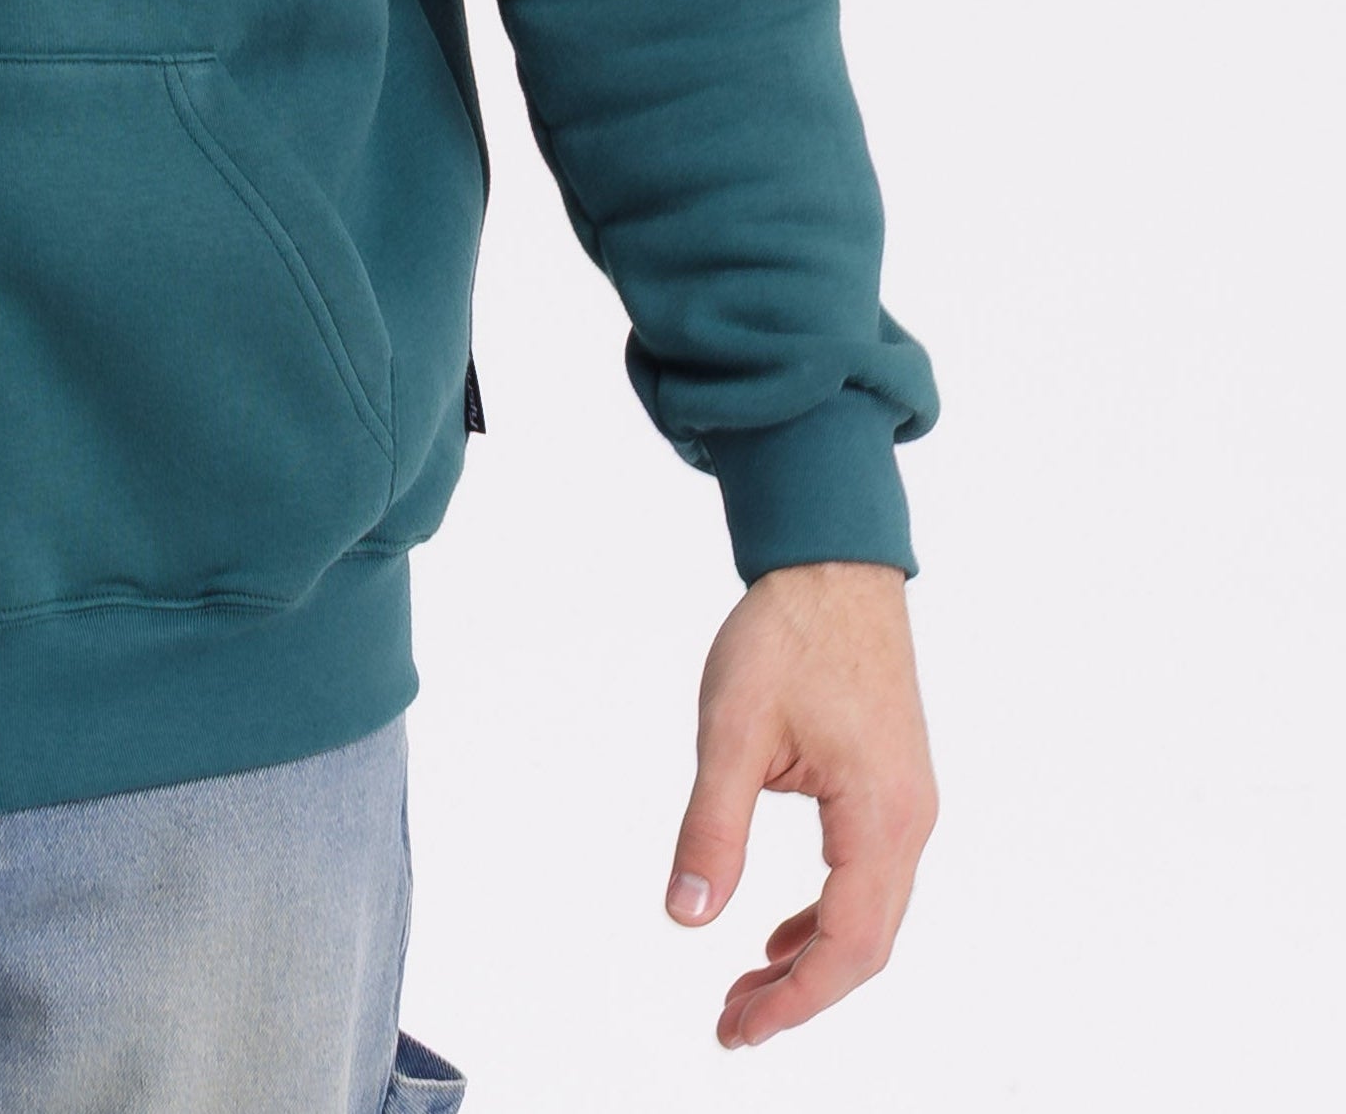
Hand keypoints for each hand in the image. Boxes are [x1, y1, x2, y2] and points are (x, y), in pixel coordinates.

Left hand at [665, 558, 937, 1047]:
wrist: (831, 568)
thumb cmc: (786, 636)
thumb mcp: (731, 731)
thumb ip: (712, 828)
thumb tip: (687, 915)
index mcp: (880, 817)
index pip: (848, 944)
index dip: (795, 1000)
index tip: (739, 1029)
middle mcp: (909, 823)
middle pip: (865, 945)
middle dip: (800, 994)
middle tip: (732, 1023)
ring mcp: (908, 807)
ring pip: (869, 915)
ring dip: (810, 959)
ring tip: (746, 988)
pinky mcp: (892, 789)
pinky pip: (867, 878)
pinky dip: (824, 916)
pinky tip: (777, 931)